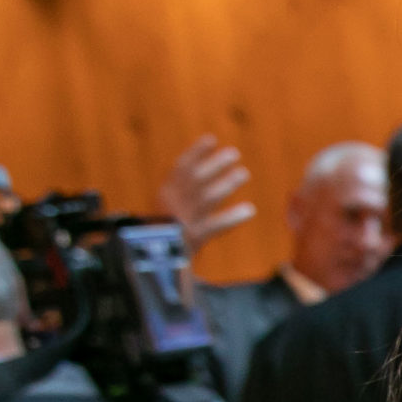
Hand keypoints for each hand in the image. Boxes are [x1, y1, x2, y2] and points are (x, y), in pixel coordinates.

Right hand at [158, 134, 256, 252]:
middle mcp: (173, 204)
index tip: (211, 139)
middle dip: (214, 164)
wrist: (152, 262)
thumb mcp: (169, 210)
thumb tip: (201, 169)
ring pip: (206, 198)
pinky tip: (249, 210)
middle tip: (234, 153)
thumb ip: (183, 193)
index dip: (196, 152)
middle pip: (195, 179)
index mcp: (165, 194)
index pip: (180, 168)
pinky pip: (214, 226)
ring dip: (225, 184)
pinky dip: (232, 217)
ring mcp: (183, 221)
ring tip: (243, 173)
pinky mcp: (193, 239)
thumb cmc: (165, 234)